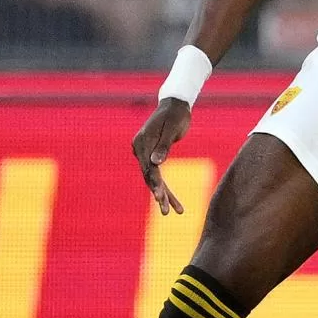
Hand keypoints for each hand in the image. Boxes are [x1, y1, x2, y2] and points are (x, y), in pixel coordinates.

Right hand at [133, 98, 192, 215]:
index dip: (154, 182)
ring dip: (164, 194)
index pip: (147, 167)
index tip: (159, 196)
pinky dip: (166, 187)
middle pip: (149, 175)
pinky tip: (175, 202)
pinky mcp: (152, 156)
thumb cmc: (176, 115)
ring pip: (154, 178)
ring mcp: (145, 153)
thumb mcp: (172, 129)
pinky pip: (158, 174)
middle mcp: (140, 149)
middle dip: (159, 193)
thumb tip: (155, 163)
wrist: (176, 105)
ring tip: (176, 211)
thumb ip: (164, 146)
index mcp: (142, 142)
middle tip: (166, 211)